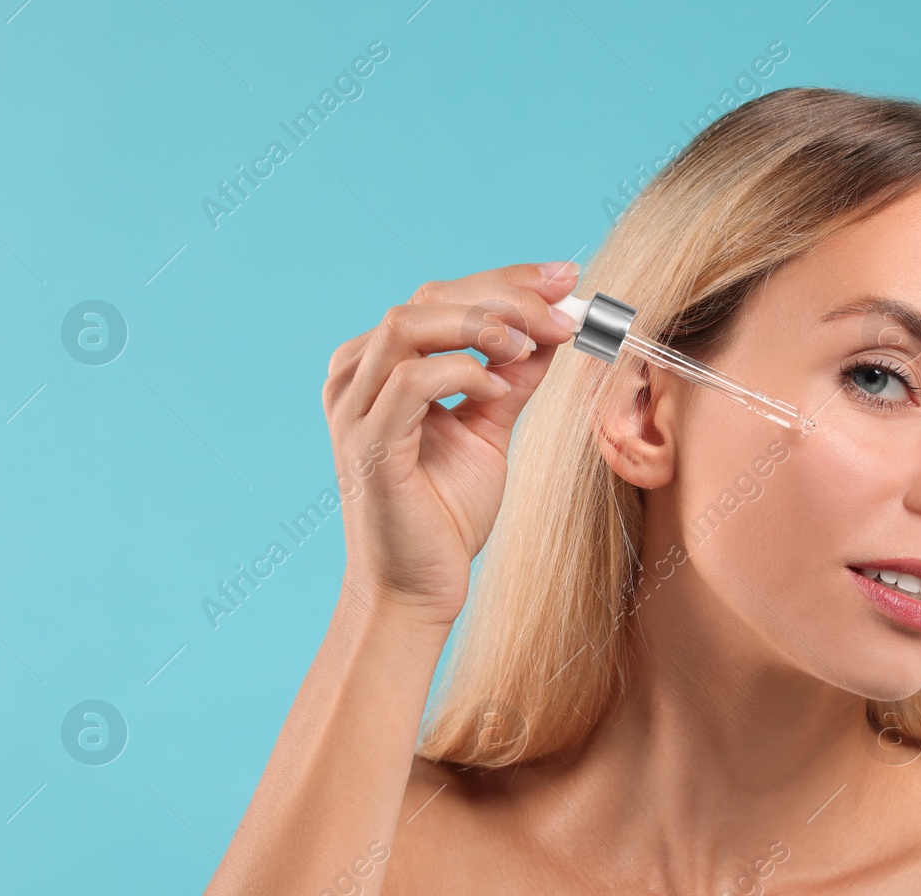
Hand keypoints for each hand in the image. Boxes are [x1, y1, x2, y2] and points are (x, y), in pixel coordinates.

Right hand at [322, 261, 580, 624]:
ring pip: (409, 325)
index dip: (506, 280)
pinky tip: (498, 390)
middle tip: (563, 307)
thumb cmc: (444, 514)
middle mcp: (356, 377)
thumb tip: (549, 328)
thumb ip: (509, 378)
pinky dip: (462, 372)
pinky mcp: (367, 445)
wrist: (416, 589)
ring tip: (529, 344)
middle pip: (427, 299)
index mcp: (379, 367)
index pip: (441, 297)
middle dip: (504, 294)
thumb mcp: (488, 429)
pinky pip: (410, 382)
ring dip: (481, 324)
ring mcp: (354, 409)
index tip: (565, 280)